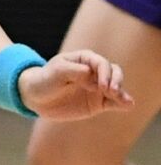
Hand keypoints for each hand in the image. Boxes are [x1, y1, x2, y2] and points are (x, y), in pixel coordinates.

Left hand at [18, 50, 132, 120]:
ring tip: (123, 100)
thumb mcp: (56, 72)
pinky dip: (122, 102)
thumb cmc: (45, 79)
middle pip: (114, 72)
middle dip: (115, 80)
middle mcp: (94, 72)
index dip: (104, 73)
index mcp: (84, 59)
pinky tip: (128, 105)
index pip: (101, 63)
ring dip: (121, 92)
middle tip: (111, 91)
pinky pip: (114, 102)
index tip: (100, 86)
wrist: (36, 97)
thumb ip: (75, 72)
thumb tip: (93, 76)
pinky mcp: (98, 102)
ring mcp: (97, 87)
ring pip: (116, 86)